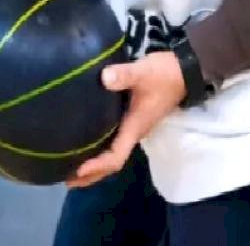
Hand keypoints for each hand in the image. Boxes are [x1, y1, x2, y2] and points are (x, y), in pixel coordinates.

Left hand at [66, 51, 185, 188]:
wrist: (185, 70)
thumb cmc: (164, 75)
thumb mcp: (144, 72)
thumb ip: (125, 74)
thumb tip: (104, 77)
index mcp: (135, 127)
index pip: (116, 157)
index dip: (96, 166)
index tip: (76, 169)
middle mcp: (134, 133)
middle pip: (112, 163)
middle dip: (90, 174)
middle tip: (64, 178)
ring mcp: (134, 127)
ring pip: (112, 153)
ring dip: (93, 164)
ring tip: (69, 165)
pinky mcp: (132, 119)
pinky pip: (113, 142)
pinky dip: (98, 148)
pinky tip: (84, 142)